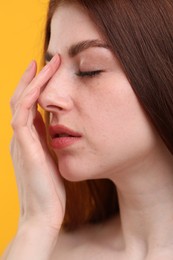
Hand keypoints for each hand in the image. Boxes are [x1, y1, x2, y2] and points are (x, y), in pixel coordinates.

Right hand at [10, 55, 65, 234]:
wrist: (44, 214)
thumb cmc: (50, 189)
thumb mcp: (50, 160)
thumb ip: (48, 143)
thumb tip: (55, 127)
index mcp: (27, 140)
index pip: (27, 107)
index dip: (35, 89)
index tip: (46, 72)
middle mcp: (20, 137)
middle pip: (21, 100)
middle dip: (31, 79)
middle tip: (43, 61)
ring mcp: (19, 141)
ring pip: (20, 103)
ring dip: (31, 82)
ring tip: (43, 64)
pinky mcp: (24, 147)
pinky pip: (23, 115)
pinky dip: (30, 98)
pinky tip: (41, 84)